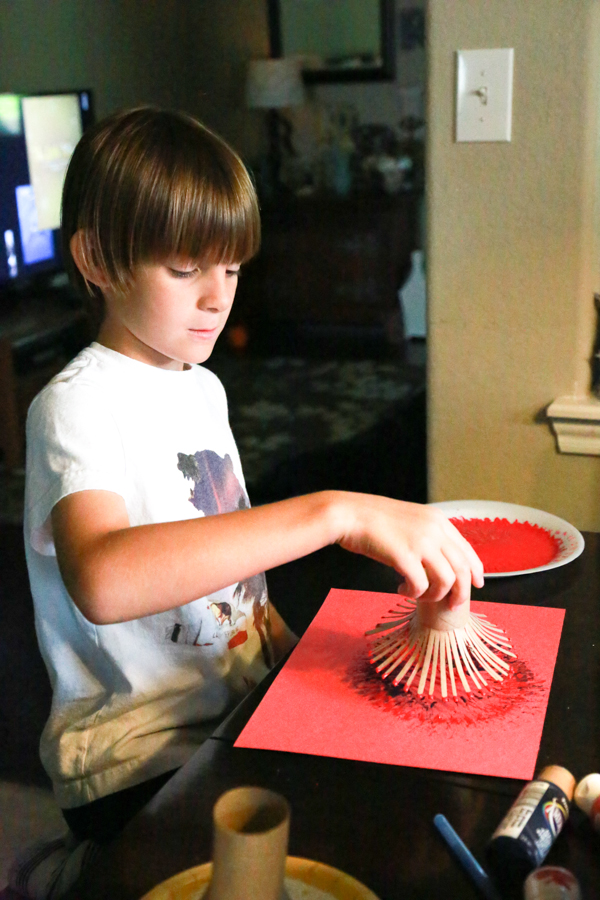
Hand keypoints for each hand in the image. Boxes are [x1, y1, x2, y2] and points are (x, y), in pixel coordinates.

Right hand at [333, 494, 483, 608]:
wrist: (348, 514)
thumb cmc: (371, 519)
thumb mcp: (409, 520)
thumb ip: (426, 534)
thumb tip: (438, 560)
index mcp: (437, 519)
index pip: (466, 549)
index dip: (475, 570)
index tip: (476, 585)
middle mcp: (434, 529)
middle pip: (462, 569)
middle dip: (462, 592)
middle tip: (453, 605)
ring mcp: (421, 542)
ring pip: (447, 580)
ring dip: (435, 595)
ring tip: (419, 595)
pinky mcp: (404, 556)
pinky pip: (421, 586)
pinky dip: (414, 593)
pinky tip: (401, 589)